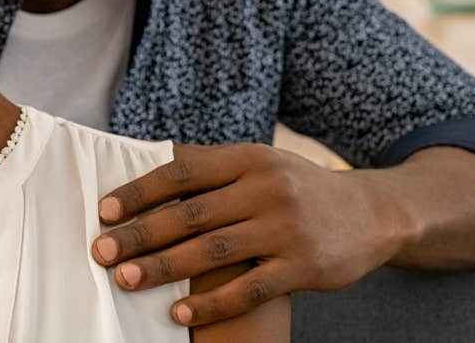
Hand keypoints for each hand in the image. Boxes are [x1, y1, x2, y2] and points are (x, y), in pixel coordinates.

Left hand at [91, 143, 408, 327]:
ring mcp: (285, 229)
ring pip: (213, 252)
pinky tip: (179, 315)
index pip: (183, 172)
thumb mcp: (261, 163)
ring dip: (164, 268)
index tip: (105, 211)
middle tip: (102, 251)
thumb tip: (147, 164)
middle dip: (141, 234)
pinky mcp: (302, 267)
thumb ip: (213, 167)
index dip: (141, 191)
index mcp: (249, 158)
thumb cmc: (299, 188)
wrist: (372, 213)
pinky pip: (249, 290)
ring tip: (127, 280)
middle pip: (190, 214)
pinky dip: (211, 304)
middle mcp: (266, 189)